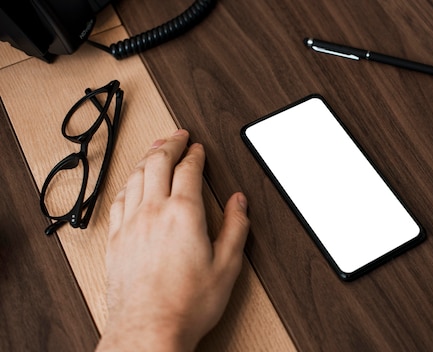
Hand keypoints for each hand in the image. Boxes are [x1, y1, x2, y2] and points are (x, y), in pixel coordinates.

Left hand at [97, 130, 249, 350]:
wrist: (148, 329)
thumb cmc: (187, 303)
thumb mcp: (227, 266)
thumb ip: (235, 228)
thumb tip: (238, 203)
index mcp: (183, 214)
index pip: (187, 170)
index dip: (193, 154)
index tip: (197, 147)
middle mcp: (153, 212)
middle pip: (157, 164)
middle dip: (168, 144)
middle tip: (176, 135)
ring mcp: (130, 225)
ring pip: (135, 177)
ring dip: (146, 158)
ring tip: (154, 149)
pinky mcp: (115, 240)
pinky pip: (118, 200)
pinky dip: (127, 183)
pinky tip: (130, 183)